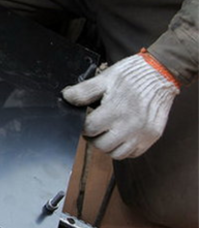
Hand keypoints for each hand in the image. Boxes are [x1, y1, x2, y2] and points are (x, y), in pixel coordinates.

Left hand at [62, 51, 179, 159]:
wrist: (160, 74)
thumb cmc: (131, 75)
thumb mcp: (105, 78)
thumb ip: (84, 91)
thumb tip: (66, 98)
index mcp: (116, 109)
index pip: (89, 129)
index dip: (82, 126)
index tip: (84, 121)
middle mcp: (130, 125)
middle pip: (101, 145)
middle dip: (92, 137)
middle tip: (93, 127)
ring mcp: (142, 133)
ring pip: (116, 154)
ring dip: (107, 145)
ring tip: (106, 132)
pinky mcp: (152, 137)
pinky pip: (132, 153)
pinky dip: (123, 148)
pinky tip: (120, 135)